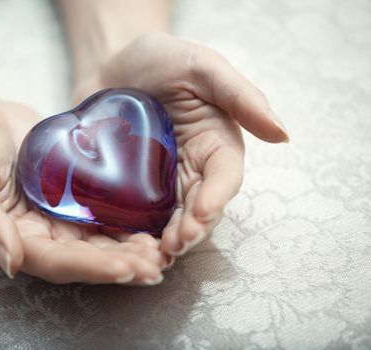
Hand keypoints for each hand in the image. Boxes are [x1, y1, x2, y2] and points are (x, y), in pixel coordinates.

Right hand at [0, 101, 168, 284]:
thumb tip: (10, 264)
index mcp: (15, 238)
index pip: (56, 263)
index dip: (91, 268)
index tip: (125, 269)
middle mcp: (42, 233)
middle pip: (86, 257)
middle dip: (121, 264)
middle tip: (156, 266)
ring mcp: (60, 215)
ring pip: (101, 239)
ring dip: (131, 248)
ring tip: (163, 249)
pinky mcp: (75, 194)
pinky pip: (104, 211)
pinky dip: (129, 219)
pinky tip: (154, 220)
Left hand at [73, 33, 288, 256]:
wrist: (111, 64)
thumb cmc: (160, 60)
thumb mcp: (202, 68)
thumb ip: (240, 96)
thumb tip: (282, 133)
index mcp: (216, 143)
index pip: (224, 178)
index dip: (215, 200)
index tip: (201, 216)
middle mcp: (193, 167)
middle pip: (198, 206)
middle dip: (190, 228)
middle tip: (175, 245)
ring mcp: (161, 180)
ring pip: (171, 217)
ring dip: (165, 238)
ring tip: (154, 253)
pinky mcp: (132, 186)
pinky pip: (139, 214)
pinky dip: (136, 232)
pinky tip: (127, 244)